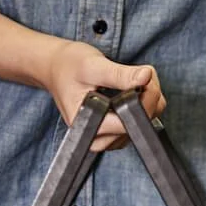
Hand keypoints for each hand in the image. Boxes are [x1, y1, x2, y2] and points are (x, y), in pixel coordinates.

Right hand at [39, 40, 165, 151]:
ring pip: (148, 120)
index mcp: (92, 128)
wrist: (57, 68)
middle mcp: (102, 139)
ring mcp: (112, 138)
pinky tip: (131, 87)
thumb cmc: (68, 66)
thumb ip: (120, 74)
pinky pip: (145, 118)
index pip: (131, 121)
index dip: (145, 98)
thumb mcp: (93, 66)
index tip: (144, 76)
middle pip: (143, 122)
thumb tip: (146, 76)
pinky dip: (145, 101)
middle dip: (149, 94)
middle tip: (136, 72)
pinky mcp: (120, 132)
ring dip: (148, 96)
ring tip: (129, 78)